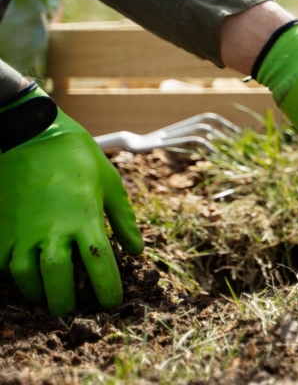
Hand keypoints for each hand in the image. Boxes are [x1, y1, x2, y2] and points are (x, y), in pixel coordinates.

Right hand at [0, 85, 143, 316]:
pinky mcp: (1, 227)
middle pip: (58, 280)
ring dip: (36, 291)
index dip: (107, 289)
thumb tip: (136, 250)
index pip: (100, 265)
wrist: (32, 135)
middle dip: (65, 301)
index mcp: (85, 219)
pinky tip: (22, 274)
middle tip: (71, 310)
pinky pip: (1, 262)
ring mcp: (22, 230)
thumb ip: (124, 220)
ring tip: (45, 296)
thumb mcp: (110, 184)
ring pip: (24, 276)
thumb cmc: (78, 158)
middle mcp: (52, 230)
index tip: (111, 303)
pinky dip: (11, 274)